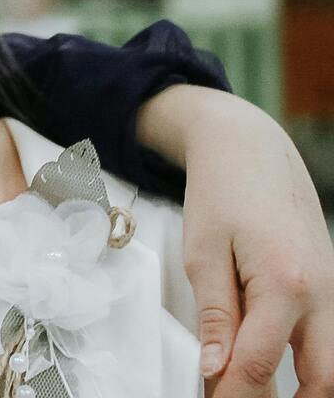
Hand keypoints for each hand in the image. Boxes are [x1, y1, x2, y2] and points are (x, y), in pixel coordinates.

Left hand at [140, 85, 333, 394]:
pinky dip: (304, 359)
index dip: (233, 395)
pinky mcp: (330, 286)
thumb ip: (214, 316)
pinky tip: (267, 361)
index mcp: (285, 284)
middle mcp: (322, 293)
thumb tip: (215, 368)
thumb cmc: (223, 192)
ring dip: (301, 386)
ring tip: (253, 388)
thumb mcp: (202, 253)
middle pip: (322, 379)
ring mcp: (333, 290)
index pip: (260, 363)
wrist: (251, 150)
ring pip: (331, 363)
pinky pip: (327, 337)